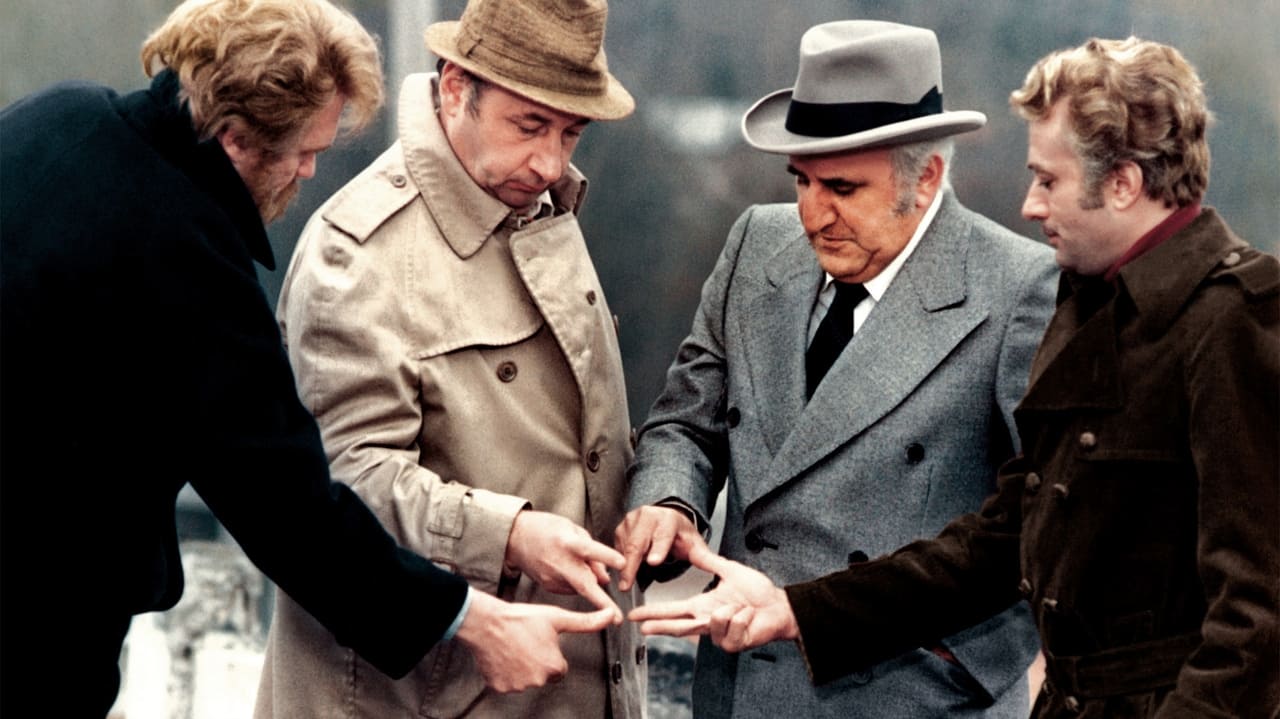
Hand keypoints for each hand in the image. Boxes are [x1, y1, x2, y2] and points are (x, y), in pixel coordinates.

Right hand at [455, 590, 619, 692]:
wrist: (487, 622)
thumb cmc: (521, 619)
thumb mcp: (557, 618)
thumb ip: (586, 622)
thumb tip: (611, 616)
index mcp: (554, 667)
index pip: (559, 668)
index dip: (551, 654)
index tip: (541, 642)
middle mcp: (537, 680)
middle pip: (542, 675)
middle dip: (536, 661)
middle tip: (525, 643)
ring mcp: (517, 686)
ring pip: (525, 679)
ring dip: (521, 667)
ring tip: (514, 647)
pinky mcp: (499, 687)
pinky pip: (507, 683)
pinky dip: (505, 673)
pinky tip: (503, 656)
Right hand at [504, 510, 624, 616]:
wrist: (515, 537)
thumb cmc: (545, 529)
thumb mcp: (572, 530)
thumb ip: (591, 552)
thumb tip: (605, 577)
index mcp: (569, 543)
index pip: (591, 550)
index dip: (607, 557)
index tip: (623, 564)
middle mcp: (561, 563)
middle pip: (585, 585)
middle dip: (603, 602)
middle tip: (617, 618)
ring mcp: (553, 578)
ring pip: (581, 588)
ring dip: (588, 582)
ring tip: (577, 564)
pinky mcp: (548, 587)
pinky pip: (571, 589)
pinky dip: (576, 583)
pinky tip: (568, 570)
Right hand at [614, 504, 706, 591]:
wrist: (664, 517)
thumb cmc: (678, 533)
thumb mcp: (693, 542)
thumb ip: (703, 555)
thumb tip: (720, 565)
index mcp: (667, 519)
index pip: (663, 535)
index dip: (658, 549)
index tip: (653, 562)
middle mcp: (647, 516)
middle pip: (637, 543)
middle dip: (631, 565)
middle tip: (627, 584)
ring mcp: (631, 521)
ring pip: (624, 547)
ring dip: (623, 566)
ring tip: (624, 583)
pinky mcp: (620, 529)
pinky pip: (616, 549)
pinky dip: (617, 563)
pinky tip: (621, 572)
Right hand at [628, 543, 798, 651]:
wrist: (779, 605)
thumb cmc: (758, 592)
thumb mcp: (730, 571)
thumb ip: (709, 562)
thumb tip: (692, 549)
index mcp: (702, 607)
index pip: (673, 611)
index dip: (654, 613)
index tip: (635, 616)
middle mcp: (708, 622)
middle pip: (679, 627)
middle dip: (661, 627)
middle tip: (642, 628)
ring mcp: (720, 636)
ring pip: (711, 623)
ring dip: (729, 610)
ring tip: (742, 606)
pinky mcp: (734, 643)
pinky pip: (732, 626)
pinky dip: (743, 616)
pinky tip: (749, 615)